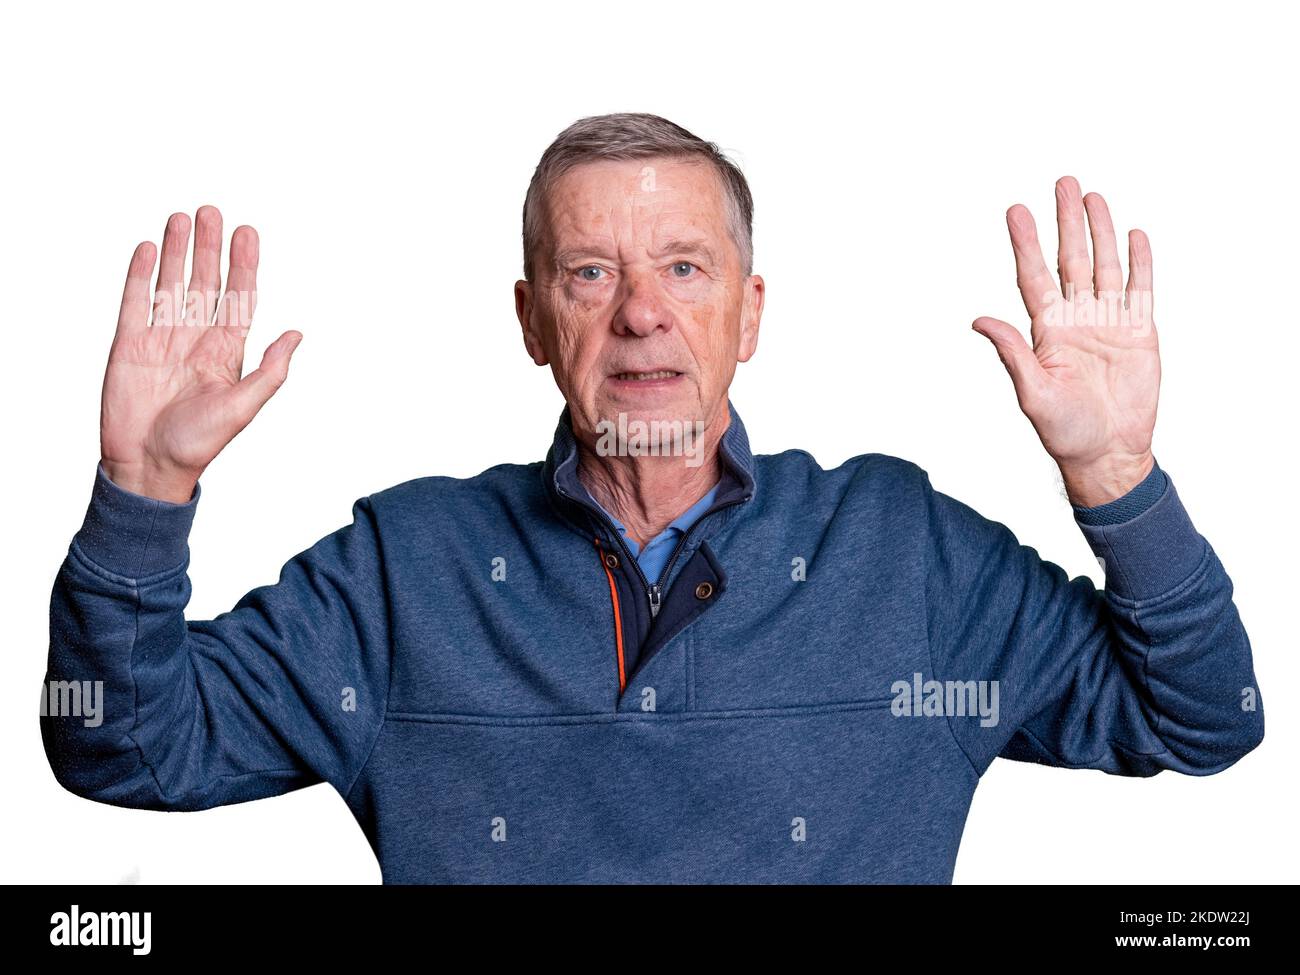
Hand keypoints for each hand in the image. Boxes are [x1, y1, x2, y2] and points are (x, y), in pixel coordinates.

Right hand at [100, 206, 301, 502]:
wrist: (149, 466)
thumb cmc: (198, 444)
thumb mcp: (242, 408)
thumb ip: (270, 371)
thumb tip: (297, 335)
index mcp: (226, 352)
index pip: (238, 298)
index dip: (244, 266)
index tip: (247, 233)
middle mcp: (195, 338)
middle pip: (205, 282)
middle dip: (210, 248)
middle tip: (213, 212)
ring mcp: (162, 338)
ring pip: (172, 284)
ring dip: (178, 252)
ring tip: (183, 217)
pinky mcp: (129, 344)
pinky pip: (136, 302)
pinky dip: (142, 275)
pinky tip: (150, 249)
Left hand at [972, 176, 1158, 507]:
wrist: (1108, 453)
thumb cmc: (1065, 430)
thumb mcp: (1033, 392)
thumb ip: (1012, 353)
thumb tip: (979, 320)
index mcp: (1046, 330)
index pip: (1033, 276)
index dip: (1025, 243)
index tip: (1015, 211)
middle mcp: (1075, 318)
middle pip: (1070, 258)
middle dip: (1065, 221)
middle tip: (1062, 182)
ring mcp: (1108, 321)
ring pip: (1103, 265)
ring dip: (1100, 230)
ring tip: (1092, 196)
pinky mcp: (1139, 331)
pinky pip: (1140, 288)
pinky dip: (1139, 261)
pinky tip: (1133, 234)